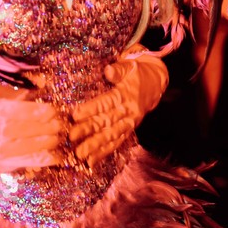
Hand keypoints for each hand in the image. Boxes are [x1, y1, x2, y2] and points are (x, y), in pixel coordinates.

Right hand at [0, 80, 63, 173]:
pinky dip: (44, 159)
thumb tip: (40, 94)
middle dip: (54, 125)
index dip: (49, 110)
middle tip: (60, 121)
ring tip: (59, 136)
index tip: (54, 108)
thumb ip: (14, 93)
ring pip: (37, 149)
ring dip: (52, 142)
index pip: (33, 112)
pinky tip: (53, 153)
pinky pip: (29, 164)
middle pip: (38, 130)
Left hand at [68, 45, 168, 166]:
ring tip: (80, 154)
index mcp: (126, 94)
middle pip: (107, 122)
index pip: (106, 103)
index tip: (75, 115)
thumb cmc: (137, 73)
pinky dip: (104, 152)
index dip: (91, 109)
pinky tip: (91, 161)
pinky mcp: (129, 130)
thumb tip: (108, 71)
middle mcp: (128, 111)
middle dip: (89, 130)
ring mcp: (130, 122)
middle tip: (71, 137)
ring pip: (112, 136)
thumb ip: (119, 69)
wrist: (156, 83)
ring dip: (95, 146)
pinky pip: (117, 143)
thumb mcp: (130, 66)